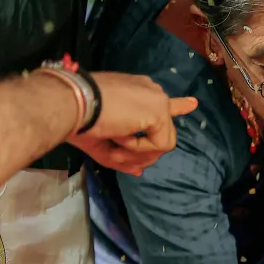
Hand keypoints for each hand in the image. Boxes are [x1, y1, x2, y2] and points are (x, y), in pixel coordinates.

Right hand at [72, 72, 196, 175]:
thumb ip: (124, 156)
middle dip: (140, 151)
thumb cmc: (78, 119)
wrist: (70, 103)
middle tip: (115, 148)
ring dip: (138, 152)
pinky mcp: (160, 111)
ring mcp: (157, 100)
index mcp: (136, 92)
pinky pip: (160, 145)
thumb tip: (140, 171)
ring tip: (114, 141)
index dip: (178, 106)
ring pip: (162, 142)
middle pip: (160, 132)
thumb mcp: (103, 142)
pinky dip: (139, 148)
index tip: (193, 104)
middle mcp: (150, 92)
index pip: (161, 102)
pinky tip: (121, 134)